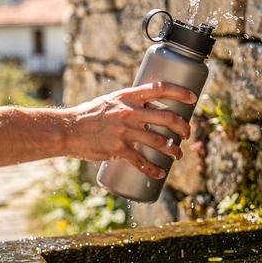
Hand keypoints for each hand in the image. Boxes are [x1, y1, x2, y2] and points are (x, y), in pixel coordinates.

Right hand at [63, 82, 195, 179]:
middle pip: (167, 117)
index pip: (160, 88)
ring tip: (178, 155)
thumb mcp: (111, 100)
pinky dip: (153, 169)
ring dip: (174, 150)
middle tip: (186, 134)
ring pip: (160, 141)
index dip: (180, 92)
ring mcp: (125, 131)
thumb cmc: (90, 114)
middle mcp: (130, 112)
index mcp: (129, 97)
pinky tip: (160, 173)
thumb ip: (130, 103)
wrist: (68, 130)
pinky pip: (142, 161)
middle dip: (183, 127)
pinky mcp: (119, 150)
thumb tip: (149, 107)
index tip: (193, 98)